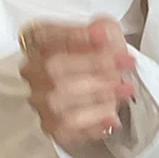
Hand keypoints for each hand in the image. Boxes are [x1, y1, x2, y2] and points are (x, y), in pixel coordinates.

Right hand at [19, 18, 136, 149]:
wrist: (105, 85)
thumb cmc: (100, 56)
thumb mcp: (107, 33)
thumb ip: (104, 29)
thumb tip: (101, 32)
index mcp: (38, 40)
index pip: (44, 35)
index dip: (74, 35)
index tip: (104, 36)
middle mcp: (33, 69)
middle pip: (53, 69)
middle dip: (95, 66)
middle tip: (125, 64)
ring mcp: (40, 99)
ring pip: (59, 101)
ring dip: (98, 95)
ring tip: (125, 89)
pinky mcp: (51, 125)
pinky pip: (66, 129)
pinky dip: (91, 124)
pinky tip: (111, 118)